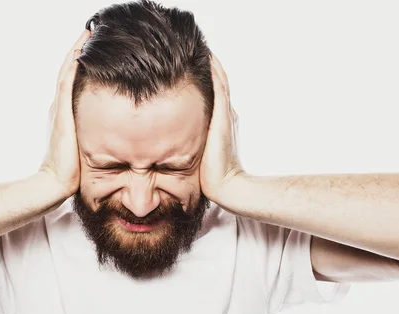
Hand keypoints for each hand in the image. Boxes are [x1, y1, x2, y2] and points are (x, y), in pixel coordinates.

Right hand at [39, 29, 90, 197]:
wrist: (55, 181)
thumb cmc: (70, 170)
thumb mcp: (86, 148)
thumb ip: (94, 137)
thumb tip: (115, 135)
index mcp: (63, 113)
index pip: (72, 80)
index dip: (81, 61)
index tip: (92, 45)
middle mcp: (58, 106)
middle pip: (69, 69)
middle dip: (79, 49)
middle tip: (90, 30)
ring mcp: (58, 107)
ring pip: (67, 70)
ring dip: (77, 50)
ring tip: (88, 32)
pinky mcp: (61, 112)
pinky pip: (67, 81)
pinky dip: (73, 63)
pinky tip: (82, 50)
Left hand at [199, 53, 243, 203]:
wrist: (225, 185)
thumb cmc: (210, 174)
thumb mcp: (196, 153)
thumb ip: (190, 140)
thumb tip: (172, 137)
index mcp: (219, 120)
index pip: (211, 90)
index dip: (202, 74)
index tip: (187, 61)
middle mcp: (225, 113)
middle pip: (215, 80)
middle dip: (203, 63)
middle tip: (192, 45)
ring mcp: (226, 113)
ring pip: (218, 78)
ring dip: (210, 61)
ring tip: (198, 43)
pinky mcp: (223, 116)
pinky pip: (219, 85)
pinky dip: (214, 69)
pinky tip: (206, 55)